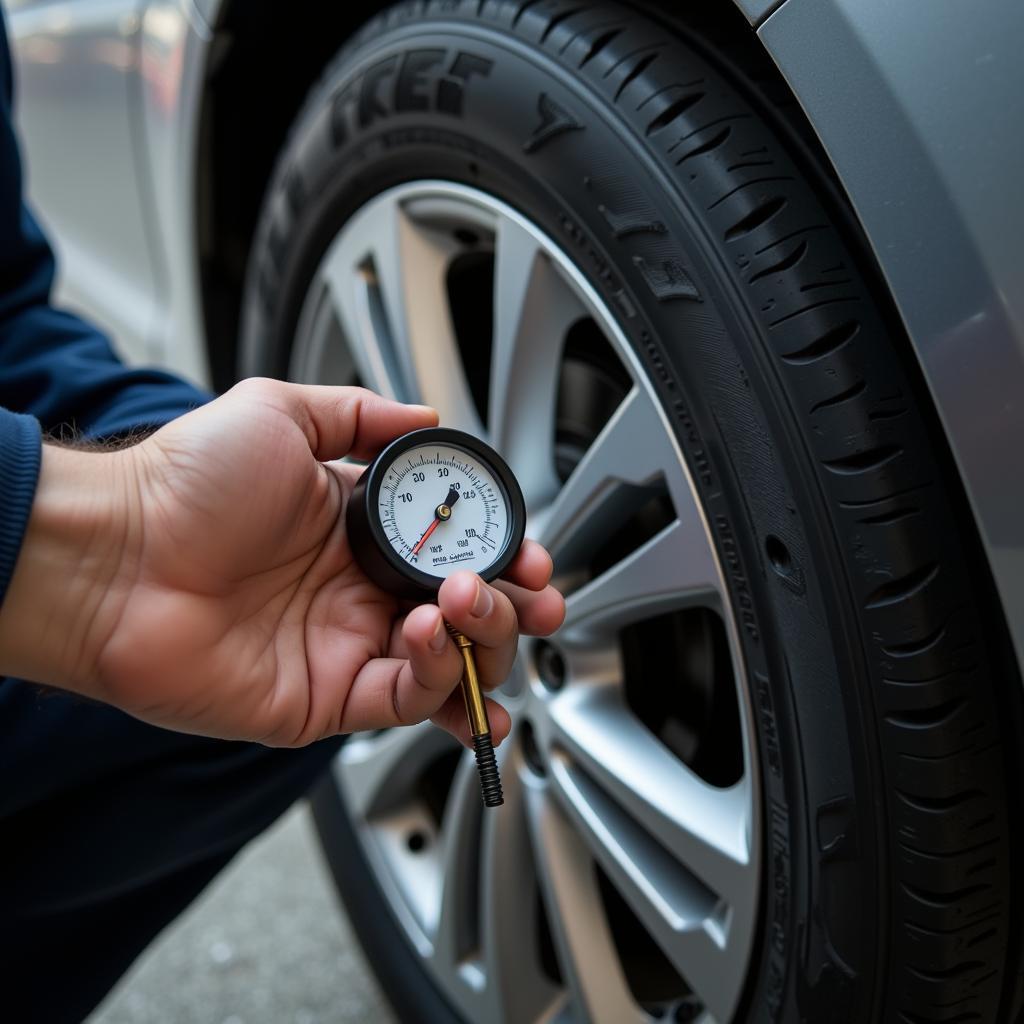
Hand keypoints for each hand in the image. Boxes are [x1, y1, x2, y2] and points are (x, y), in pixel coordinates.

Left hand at [0, 379, 563, 745]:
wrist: (117, 556)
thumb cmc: (182, 482)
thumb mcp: (281, 412)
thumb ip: (362, 413)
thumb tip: (427, 413)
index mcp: (361, 533)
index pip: (456, 553)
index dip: (503, 557)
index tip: (530, 553)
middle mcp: (361, 594)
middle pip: (469, 615)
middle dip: (514, 607)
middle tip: (529, 591)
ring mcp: (347, 647)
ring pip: (452, 664)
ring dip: (483, 639)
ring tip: (465, 602)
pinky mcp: (327, 699)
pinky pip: (407, 701)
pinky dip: (439, 679)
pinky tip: (431, 638)